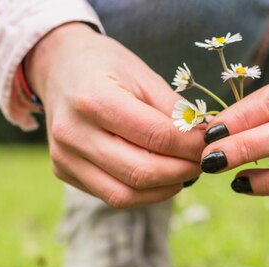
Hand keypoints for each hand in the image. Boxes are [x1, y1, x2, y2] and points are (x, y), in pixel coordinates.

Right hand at [28, 23, 203, 208]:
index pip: (156, 137)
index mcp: (94, 98)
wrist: (59, 68)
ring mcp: (64, 157)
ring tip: (182, 173)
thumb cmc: (107, 68)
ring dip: (164, 189)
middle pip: (141, 173)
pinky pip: (113, 197)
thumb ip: (174, 111)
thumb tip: (206, 141)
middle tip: (201, 163)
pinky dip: (143, 193)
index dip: (190, 147)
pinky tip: (158, 178)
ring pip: (126, 195)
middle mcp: (73, 132)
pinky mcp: (64, 172)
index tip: (209, 145)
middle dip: (181, 172)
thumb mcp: (144, 76)